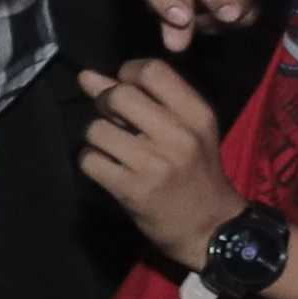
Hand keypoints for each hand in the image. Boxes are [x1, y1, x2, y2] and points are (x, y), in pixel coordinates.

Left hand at [74, 57, 236, 263]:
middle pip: (120, 95)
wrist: (210, 228)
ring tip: (112, 148)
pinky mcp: (133, 189)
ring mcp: (155, 164)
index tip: (126, 89)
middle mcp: (179, 136)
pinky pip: (90, 160)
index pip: (152, 70)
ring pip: (97, 129)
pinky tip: (106, 167)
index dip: (127, 74)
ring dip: (96, 137)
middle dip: (105, 103)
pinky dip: (91, 161)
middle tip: (113, 119)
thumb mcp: (184, 131)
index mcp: (197, 115)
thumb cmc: (196, 173)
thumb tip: (87, 76)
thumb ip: (141, 99)